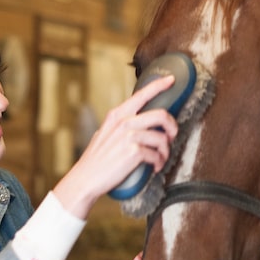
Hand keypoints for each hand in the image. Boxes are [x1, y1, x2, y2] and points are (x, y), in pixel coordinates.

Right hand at [53, 76, 178, 217]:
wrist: (86, 179)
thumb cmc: (96, 160)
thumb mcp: (105, 133)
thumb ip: (120, 125)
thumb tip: (139, 123)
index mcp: (117, 115)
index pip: (142, 94)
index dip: (160, 85)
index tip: (172, 80)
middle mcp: (124, 122)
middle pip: (161, 114)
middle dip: (173, 127)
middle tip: (172, 137)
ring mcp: (129, 136)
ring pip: (162, 138)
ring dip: (166, 152)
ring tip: (160, 159)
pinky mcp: (134, 152)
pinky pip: (157, 155)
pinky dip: (159, 163)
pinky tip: (154, 167)